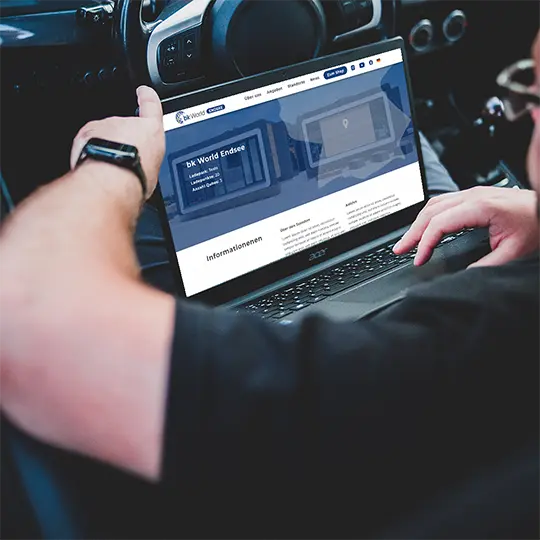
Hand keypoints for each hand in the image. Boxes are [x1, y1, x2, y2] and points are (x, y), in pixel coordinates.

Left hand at [70, 86, 164, 197]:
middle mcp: (126, 123)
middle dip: (121, 142)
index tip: (144, 91)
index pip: (151, 106)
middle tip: (123, 162)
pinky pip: (87, 142)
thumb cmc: (136, 175)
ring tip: (110, 170)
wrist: (112, 180)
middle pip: (123, 128)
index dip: (147, 97)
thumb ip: (146, 158)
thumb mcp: (153, 169)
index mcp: (150, 130)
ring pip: (103, 136)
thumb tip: (141, 166)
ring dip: (105, 149)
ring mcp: (104, 126)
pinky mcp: (85, 134)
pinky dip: (90, 153)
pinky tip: (96, 168)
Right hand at [393, 186, 539, 266]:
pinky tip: (425, 227)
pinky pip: (442, 202)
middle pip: (430, 212)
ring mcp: (472, 193)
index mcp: (480, 207)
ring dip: (417, 223)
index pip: (439, 223)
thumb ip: (487, 264)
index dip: (425, 243)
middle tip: (399, 250)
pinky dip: (428, 216)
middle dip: (412, 233)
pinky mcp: (473, 196)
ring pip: (433, 205)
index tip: (419, 259)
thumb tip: (464, 276)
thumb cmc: (536, 222)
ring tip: (407, 240)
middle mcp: (472, 196)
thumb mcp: (514, 250)